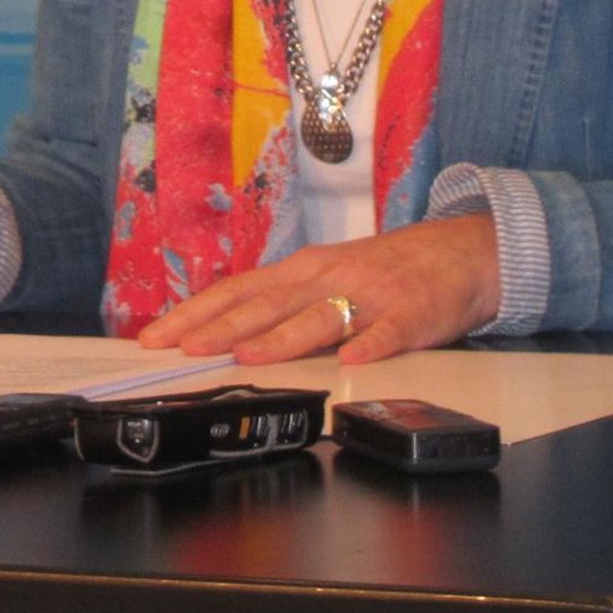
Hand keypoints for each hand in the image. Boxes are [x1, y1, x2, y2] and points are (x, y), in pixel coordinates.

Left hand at [135, 215, 499, 366]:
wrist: (456, 253)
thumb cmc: (379, 272)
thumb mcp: (322, 279)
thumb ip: (280, 305)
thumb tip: (222, 334)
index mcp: (300, 271)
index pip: (236, 290)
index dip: (195, 313)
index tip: (156, 336)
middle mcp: (327, 278)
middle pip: (267, 304)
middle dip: (222, 327)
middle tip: (183, 349)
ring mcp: (369, 295)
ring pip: (319, 317)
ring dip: (282, 337)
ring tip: (248, 356)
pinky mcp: (411, 315)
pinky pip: (389, 332)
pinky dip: (370, 344)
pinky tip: (352, 359)